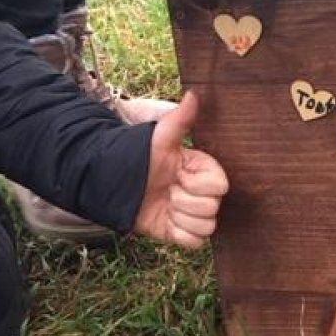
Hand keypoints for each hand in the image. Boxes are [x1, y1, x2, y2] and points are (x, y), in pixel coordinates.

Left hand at [134, 91, 228, 248]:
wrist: (116, 183)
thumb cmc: (139, 156)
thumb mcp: (161, 137)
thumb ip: (181, 119)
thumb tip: (193, 93)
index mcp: (205, 171)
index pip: (219, 186)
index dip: (197, 183)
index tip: (179, 173)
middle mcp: (204, 194)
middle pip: (212, 208)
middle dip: (185, 201)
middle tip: (167, 190)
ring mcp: (194, 215)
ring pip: (206, 227)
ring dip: (181, 218)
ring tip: (165, 205)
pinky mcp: (184, 234)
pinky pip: (196, 242)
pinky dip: (180, 235)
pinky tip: (166, 221)